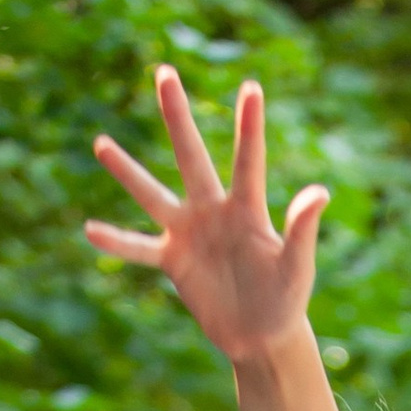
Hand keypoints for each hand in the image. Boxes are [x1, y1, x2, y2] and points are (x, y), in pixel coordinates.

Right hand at [86, 72, 328, 370]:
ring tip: (99, 142)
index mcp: (247, 209)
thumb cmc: (287, 300)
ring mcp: (189, 233)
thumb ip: (303, 230)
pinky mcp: (174, 262)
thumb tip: (320, 192)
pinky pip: (140, 248)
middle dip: (178, 116)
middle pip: (191, 156)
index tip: (251, 87)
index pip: (247, 160)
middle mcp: (214, 210)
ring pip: (152, 195)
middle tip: (164, 72)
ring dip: (127, 172)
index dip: (249, 126)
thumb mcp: (298, 268)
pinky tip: (90, 230)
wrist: (263, 337)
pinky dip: (117, 242)